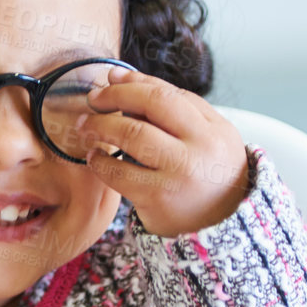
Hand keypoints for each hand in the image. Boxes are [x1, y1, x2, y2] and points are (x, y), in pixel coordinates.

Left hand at [70, 65, 251, 237]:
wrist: (221, 228)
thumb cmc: (209, 177)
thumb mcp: (211, 140)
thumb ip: (180, 113)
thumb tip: (127, 83)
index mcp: (215, 128)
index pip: (170, 93)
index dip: (136, 81)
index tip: (112, 78)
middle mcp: (201, 146)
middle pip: (152, 104)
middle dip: (116, 96)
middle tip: (93, 99)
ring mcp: (180, 172)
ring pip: (133, 134)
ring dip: (101, 126)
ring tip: (85, 126)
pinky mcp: (158, 197)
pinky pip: (120, 172)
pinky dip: (100, 162)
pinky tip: (93, 158)